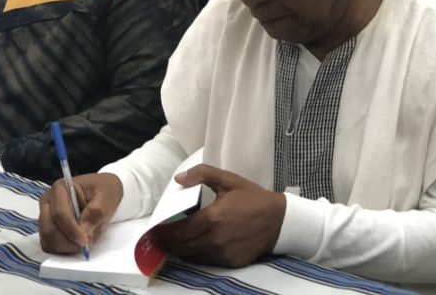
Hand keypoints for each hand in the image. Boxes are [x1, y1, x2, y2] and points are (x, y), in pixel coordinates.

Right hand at [39, 172, 122, 254]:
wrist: (103, 191)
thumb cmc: (104, 190)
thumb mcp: (106, 197)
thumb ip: (95, 213)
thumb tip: (84, 232)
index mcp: (60, 188)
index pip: (60, 214)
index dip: (71, 231)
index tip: (85, 241)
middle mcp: (48, 201)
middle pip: (49, 229)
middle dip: (67, 242)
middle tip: (85, 244)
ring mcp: (45, 215)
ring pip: (47, 239)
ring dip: (65, 247)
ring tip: (82, 242)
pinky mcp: (48, 227)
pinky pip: (48, 244)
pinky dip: (61, 249)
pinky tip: (75, 244)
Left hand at [154, 164, 285, 267]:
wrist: (279, 220)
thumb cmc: (252, 198)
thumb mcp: (229, 180)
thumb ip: (202, 174)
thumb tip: (178, 179)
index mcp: (212, 218)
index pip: (179, 230)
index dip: (165, 231)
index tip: (156, 228)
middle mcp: (215, 239)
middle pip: (182, 246)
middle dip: (169, 242)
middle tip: (161, 236)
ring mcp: (223, 253)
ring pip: (192, 256)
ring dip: (181, 250)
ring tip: (175, 242)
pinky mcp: (231, 262)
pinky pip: (206, 261)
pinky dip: (197, 255)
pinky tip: (195, 246)